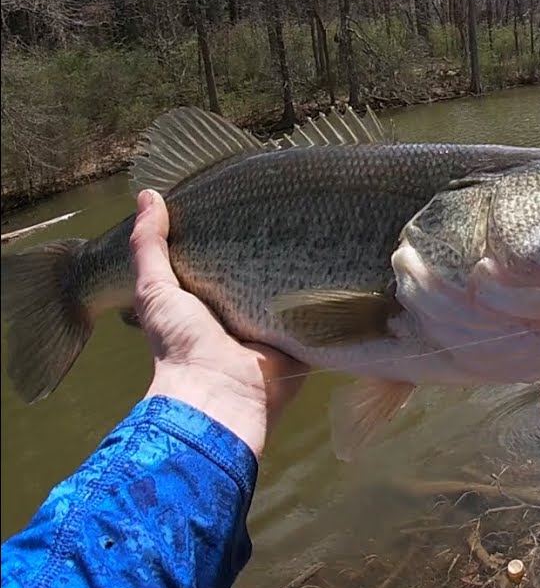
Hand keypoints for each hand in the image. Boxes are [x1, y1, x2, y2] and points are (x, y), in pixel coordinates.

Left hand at [132, 189, 308, 456]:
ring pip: (294, 291)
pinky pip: (321, 314)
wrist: (220, 392)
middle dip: (272, 248)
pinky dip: (330, 296)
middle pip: (261, 273)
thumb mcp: (154, 290)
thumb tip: (148, 195)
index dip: (228, 235)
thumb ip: (149, 247)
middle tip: (289, 208)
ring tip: (323, 224)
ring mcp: (277, 327)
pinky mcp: (305, 339)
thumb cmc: (181, 343)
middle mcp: (245, 312)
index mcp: (210, 301)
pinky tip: (344, 262)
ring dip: (305, 268)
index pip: (222, 260)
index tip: (241, 201)